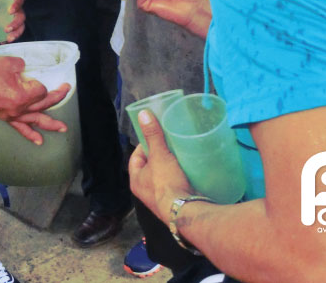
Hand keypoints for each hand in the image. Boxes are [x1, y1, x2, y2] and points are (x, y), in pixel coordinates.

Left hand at [0, 0, 24, 42]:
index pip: (19, 0)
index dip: (16, 5)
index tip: (9, 11)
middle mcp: (18, 10)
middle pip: (21, 16)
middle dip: (15, 24)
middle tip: (6, 29)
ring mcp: (17, 19)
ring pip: (21, 27)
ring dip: (16, 34)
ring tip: (8, 39)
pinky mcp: (15, 27)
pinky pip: (15, 33)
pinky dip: (10, 38)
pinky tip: (3, 42)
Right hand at [0, 56, 70, 143]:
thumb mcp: (6, 62)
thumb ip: (22, 64)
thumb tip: (26, 68)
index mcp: (22, 95)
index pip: (41, 90)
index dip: (39, 81)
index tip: (31, 74)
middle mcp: (21, 108)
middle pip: (44, 104)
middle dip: (57, 97)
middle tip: (66, 90)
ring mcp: (14, 115)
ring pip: (36, 120)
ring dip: (51, 124)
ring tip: (63, 128)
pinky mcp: (7, 118)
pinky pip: (21, 128)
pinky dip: (30, 134)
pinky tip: (39, 141)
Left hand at [128, 109, 195, 223]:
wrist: (185, 212)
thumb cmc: (167, 184)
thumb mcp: (159, 155)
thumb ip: (153, 135)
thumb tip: (143, 114)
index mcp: (136, 180)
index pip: (135, 158)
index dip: (143, 145)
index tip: (154, 136)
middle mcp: (145, 192)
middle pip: (150, 168)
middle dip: (159, 156)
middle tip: (169, 144)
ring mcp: (160, 199)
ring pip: (163, 177)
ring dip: (171, 167)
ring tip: (181, 155)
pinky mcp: (175, 203)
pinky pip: (176, 186)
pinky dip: (181, 178)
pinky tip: (190, 171)